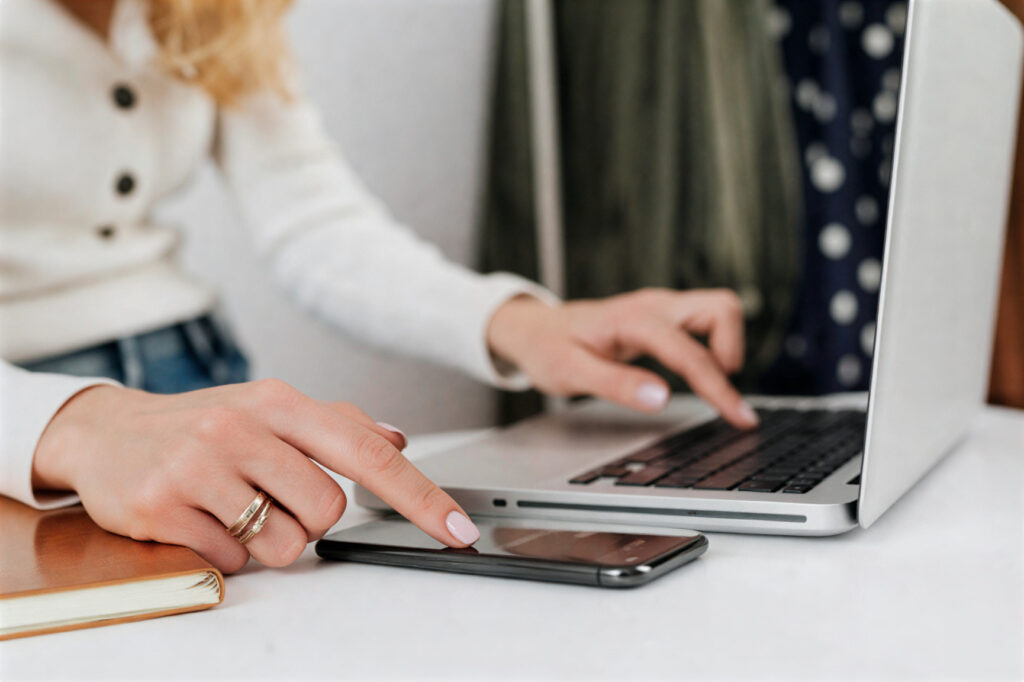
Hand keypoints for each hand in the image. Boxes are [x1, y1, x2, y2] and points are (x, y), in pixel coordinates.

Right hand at [31, 380, 480, 572]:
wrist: (106, 432)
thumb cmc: (202, 423)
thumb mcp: (269, 410)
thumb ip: (338, 424)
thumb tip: (398, 437)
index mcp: (280, 402)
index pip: (367, 453)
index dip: (420, 496)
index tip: (457, 528)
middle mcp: (242, 427)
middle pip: (328, 510)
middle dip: (309, 519)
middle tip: (270, 499)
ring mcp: (198, 466)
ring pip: (284, 543)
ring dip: (268, 540)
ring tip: (235, 509)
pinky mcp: (162, 506)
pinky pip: (231, 560)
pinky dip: (226, 551)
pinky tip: (202, 520)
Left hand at [486, 288, 758, 428]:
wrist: (533, 328)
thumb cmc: (548, 348)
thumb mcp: (571, 373)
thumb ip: (616, 385)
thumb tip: (660, 398)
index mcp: (632, 320)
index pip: (689, 351)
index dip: (718, 387)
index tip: (739, 417)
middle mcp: (654, 305)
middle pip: (722, 308)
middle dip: (733, 351)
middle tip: (720, 392)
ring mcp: (661, 307)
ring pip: (719, 310)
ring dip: (727, 346)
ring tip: (710, 384)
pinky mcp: (664, 316)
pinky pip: (705, 322)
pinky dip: (714, 347)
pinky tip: (701, 376)